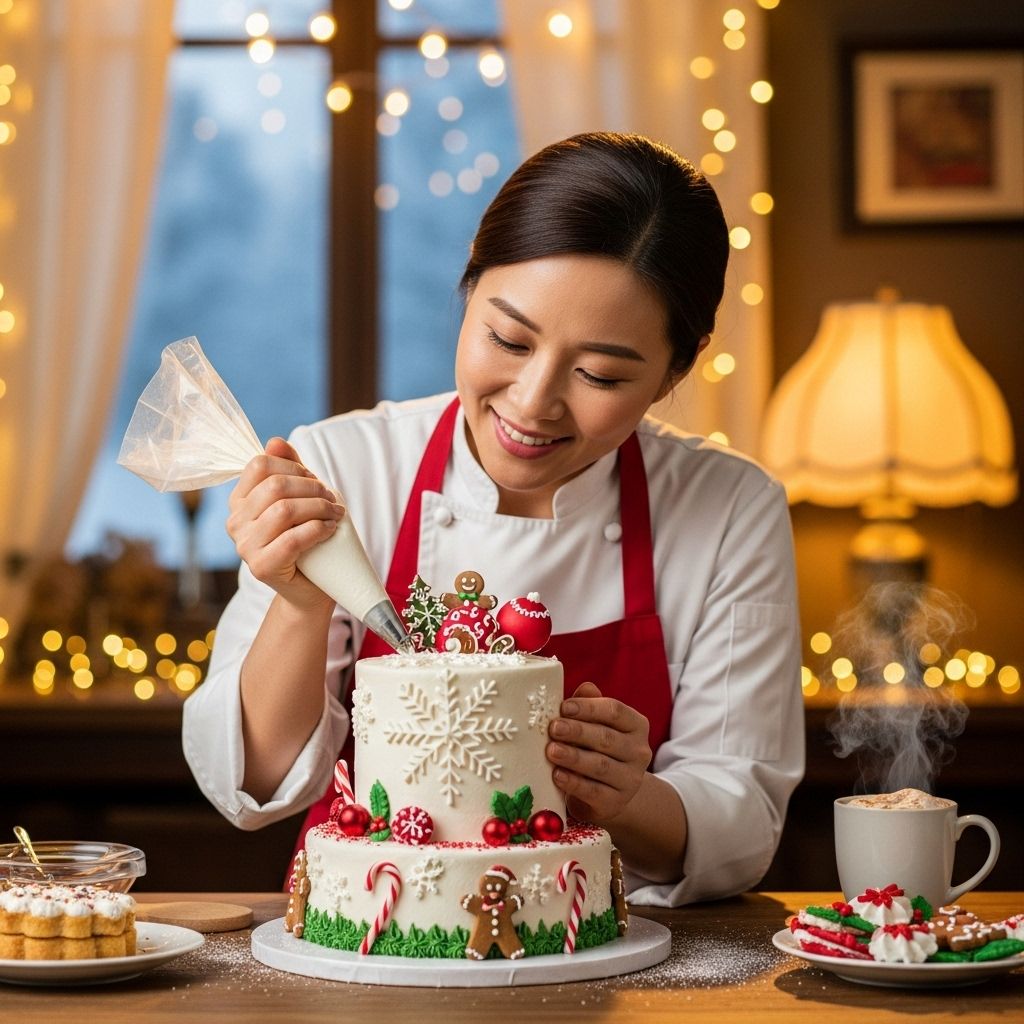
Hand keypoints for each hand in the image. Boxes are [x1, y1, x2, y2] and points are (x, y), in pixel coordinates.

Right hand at [227, 437, 344, 609]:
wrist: (311, 588)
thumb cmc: (306, 539)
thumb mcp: (299, 498)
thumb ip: (288, 469)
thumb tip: (274, 441)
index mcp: (239, 501)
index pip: (260, 465)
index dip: (294, 467)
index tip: (315, 481)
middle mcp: (235, 522)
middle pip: (275, 486)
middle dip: (313, 488)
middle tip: (332, 500)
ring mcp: (244, 546)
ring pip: (285, 510)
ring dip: (319, 508)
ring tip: (336, 514)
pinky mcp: (261, 567)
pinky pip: (292, 539)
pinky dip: (318, 529)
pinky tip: (330, 529)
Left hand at [546, 681, 652, 822]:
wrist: (608, 793)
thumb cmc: (597, 749)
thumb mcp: (598, 725)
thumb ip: (591, 705)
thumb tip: (584, 688)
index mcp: (636, 725)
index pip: (615, 711)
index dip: (588, 708)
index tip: (563, 706)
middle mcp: (639, 752)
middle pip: (606, 738)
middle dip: (577, 732)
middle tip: (553, 727)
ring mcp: (630, 779)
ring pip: (600, 765)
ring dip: (573, 757)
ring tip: (551, 750)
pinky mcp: (615, 802)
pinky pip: (593, 791)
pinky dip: (573, 783)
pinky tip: (557, 775)